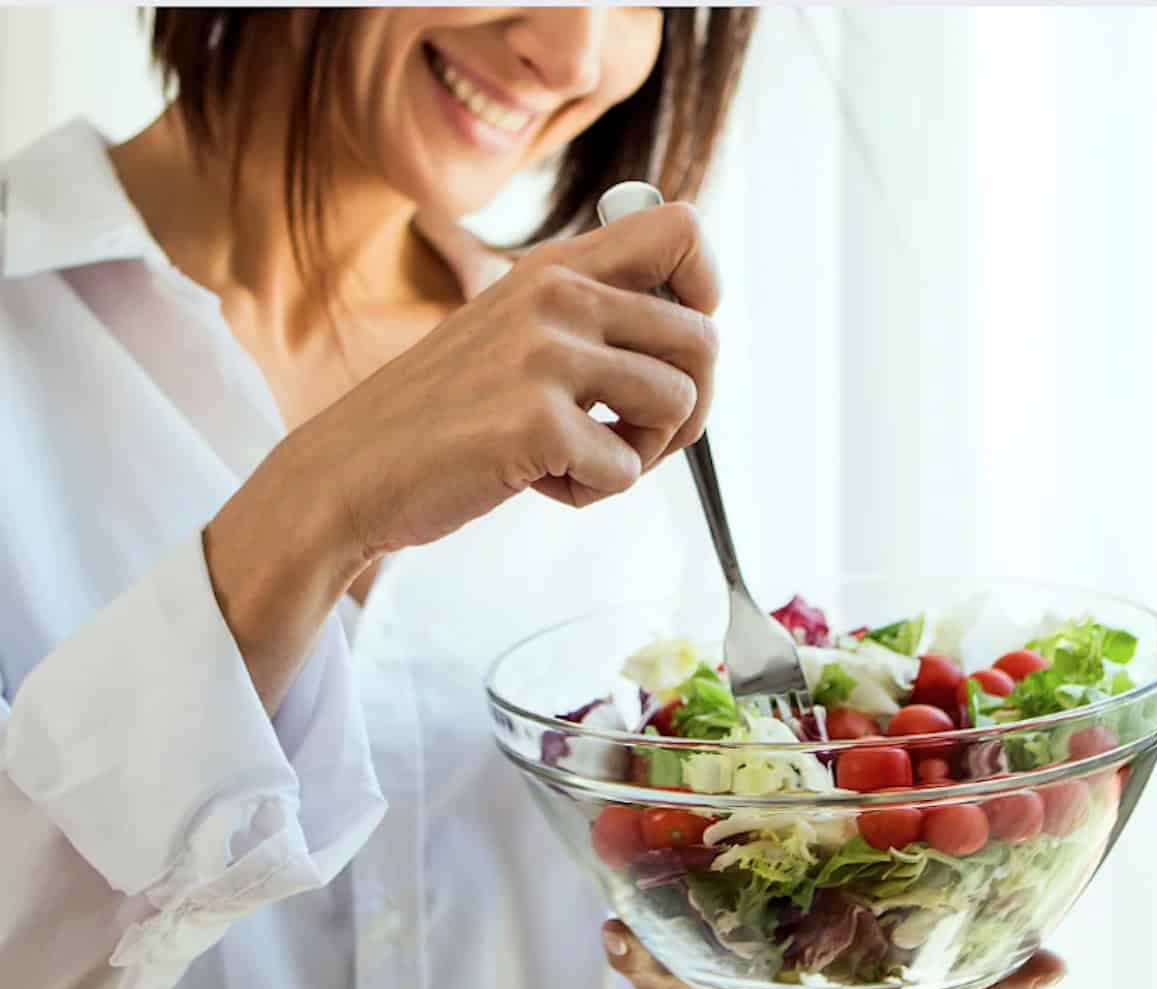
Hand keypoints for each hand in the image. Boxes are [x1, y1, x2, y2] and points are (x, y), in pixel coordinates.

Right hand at [308, 199, 719, 555]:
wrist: (350, 470)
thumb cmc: (440, 414)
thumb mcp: (509, 332)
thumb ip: (586, 316)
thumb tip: (693, 329)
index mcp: (555, 267)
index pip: (682, 228)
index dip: (705, 290)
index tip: (674, 348)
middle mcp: (556, 297)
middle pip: (703, 337)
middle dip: (688, 407)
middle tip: (635, 437)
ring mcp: (545, 356)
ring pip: (678, 404)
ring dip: (640, 453)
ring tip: (578, 459)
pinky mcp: (536, 422)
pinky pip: (625, 469)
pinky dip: (591, 492)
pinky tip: (538, 481)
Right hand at [602, 919, 1065, 988]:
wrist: (741, 917)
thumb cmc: (710, 942)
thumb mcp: (670, 948)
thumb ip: (641, 946)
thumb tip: (613, 933)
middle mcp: (834, 988)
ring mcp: (876, 966)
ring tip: (991, 982)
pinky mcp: (919, 942)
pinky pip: (973, 970)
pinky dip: (1014, 977)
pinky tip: (1050, 969)